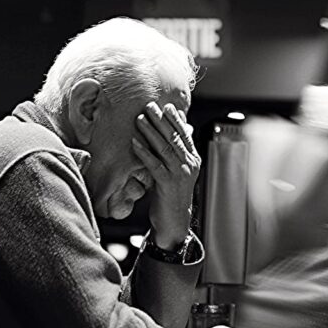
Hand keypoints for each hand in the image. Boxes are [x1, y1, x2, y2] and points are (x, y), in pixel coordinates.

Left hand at [132, 102, 200, 246]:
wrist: (174, 221)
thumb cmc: (172, 195)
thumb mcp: (178, 172)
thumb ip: (176, 154)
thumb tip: (173, 136)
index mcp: (193, 160)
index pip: (184, 135)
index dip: (175, 119)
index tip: (166, 106)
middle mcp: (189, 164)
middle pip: (174, 137)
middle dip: (161, 120)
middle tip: (150, 106)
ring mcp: (180, 174)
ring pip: (165, 148)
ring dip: (151, 131)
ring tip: (140, 118)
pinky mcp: (168, 184)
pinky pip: (154, 164)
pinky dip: (144, 152)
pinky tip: (135, 142)